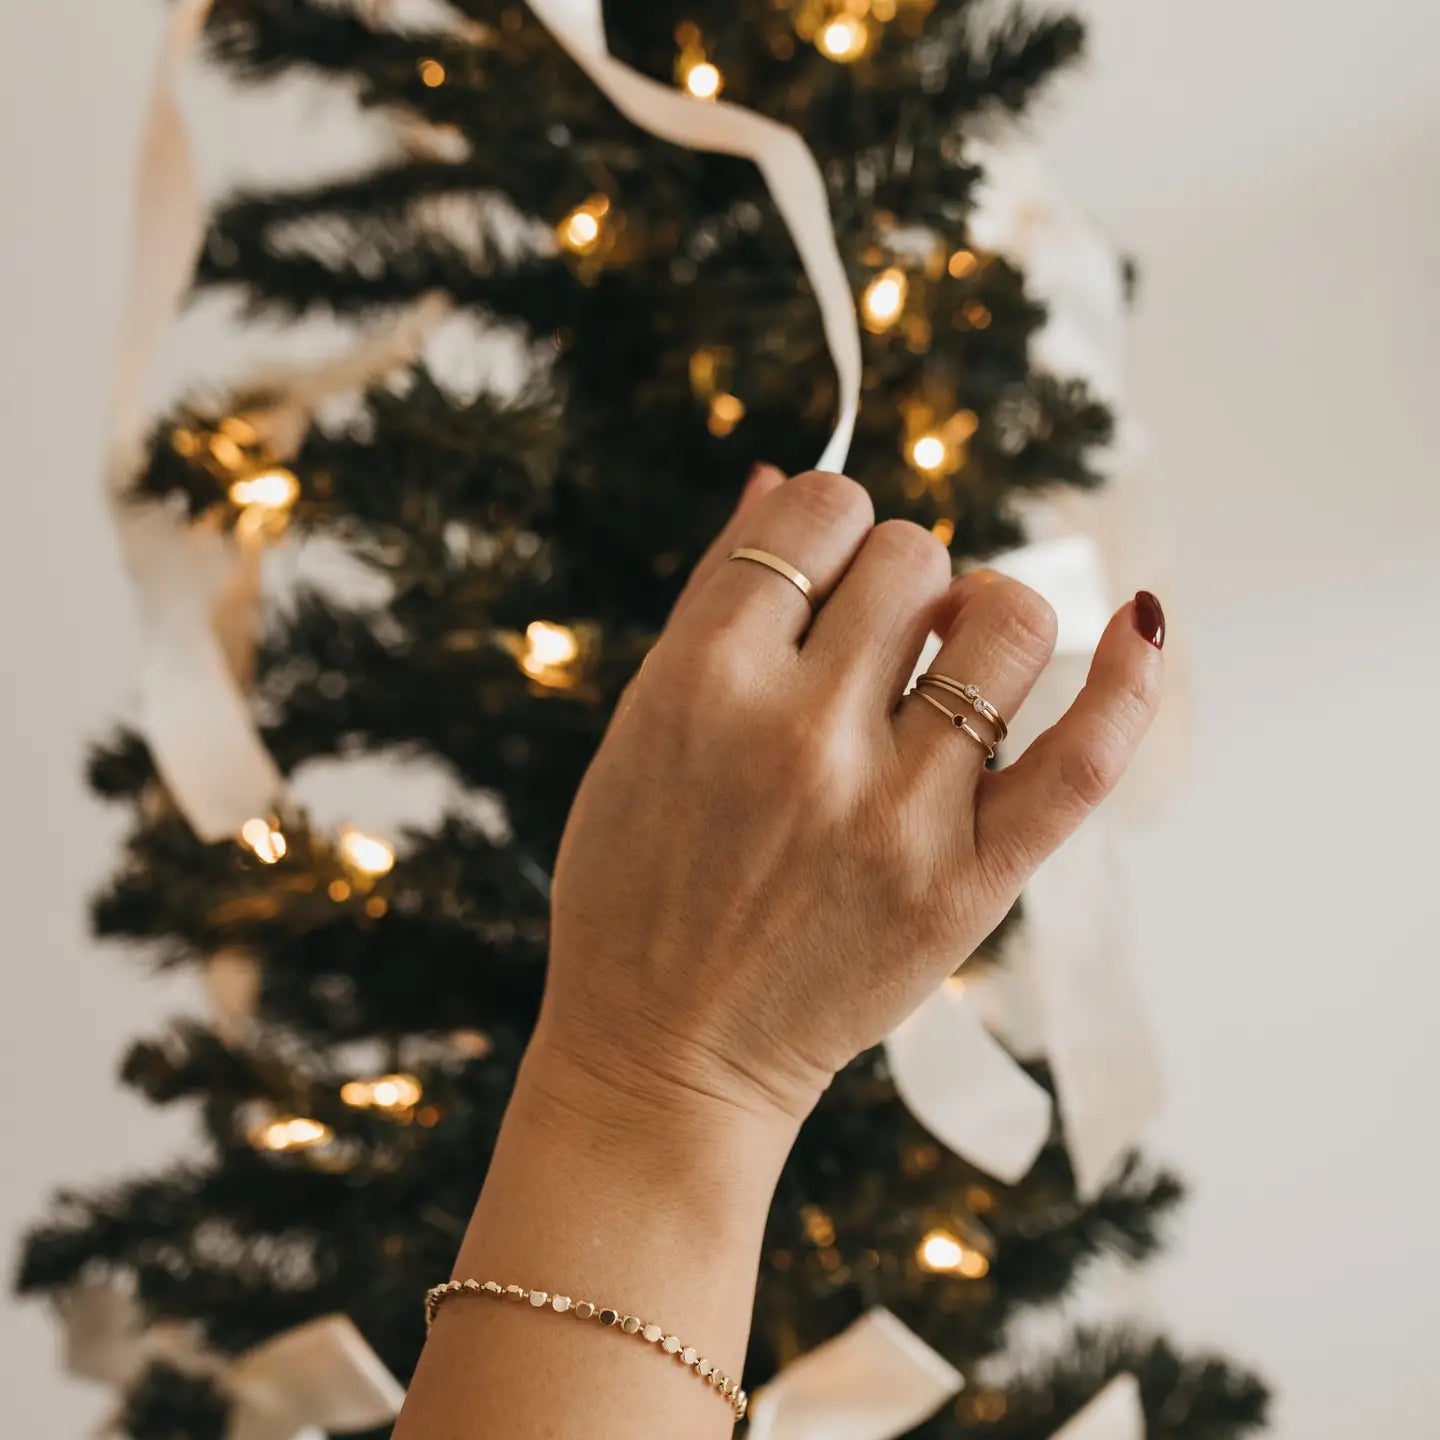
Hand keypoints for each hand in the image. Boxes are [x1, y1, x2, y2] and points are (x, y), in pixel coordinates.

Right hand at [534, 467, 1163, 1135]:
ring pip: (1003, 619)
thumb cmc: (635, 887)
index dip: (828, 522)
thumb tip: (780, 474)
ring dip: (983, 614)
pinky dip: (1129, 680)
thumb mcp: (638, 727)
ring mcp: (894, 808)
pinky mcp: (965, 880)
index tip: (822, 572)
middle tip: (867, 649)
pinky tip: (1142, 624)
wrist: (668, 1055)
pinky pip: (1081, 755)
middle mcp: (802, 730)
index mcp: (703, 679)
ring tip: (953, 661)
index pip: (819, 511)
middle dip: (894, 583)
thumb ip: (711, 596)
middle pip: (913, 553)